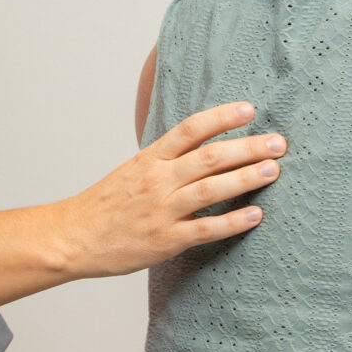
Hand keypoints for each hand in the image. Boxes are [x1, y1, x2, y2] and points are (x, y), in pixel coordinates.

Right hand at [51, 100, 283, 277]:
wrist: (73, 238)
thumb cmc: (106, 205)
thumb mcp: (132, 170)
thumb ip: (165, 158)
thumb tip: (203, 143)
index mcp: (150, 159)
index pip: (190, 129)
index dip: (221, 117)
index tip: (250, 109)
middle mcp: (157, 181)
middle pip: (209, 157)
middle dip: (248, 147)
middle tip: (279, 143)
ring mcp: (161, 211)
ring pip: (210, 189)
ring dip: (246, 178)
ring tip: (274, 170)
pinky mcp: (165, 241)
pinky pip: (205, 229)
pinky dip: (233, 222)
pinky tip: (256, 215)